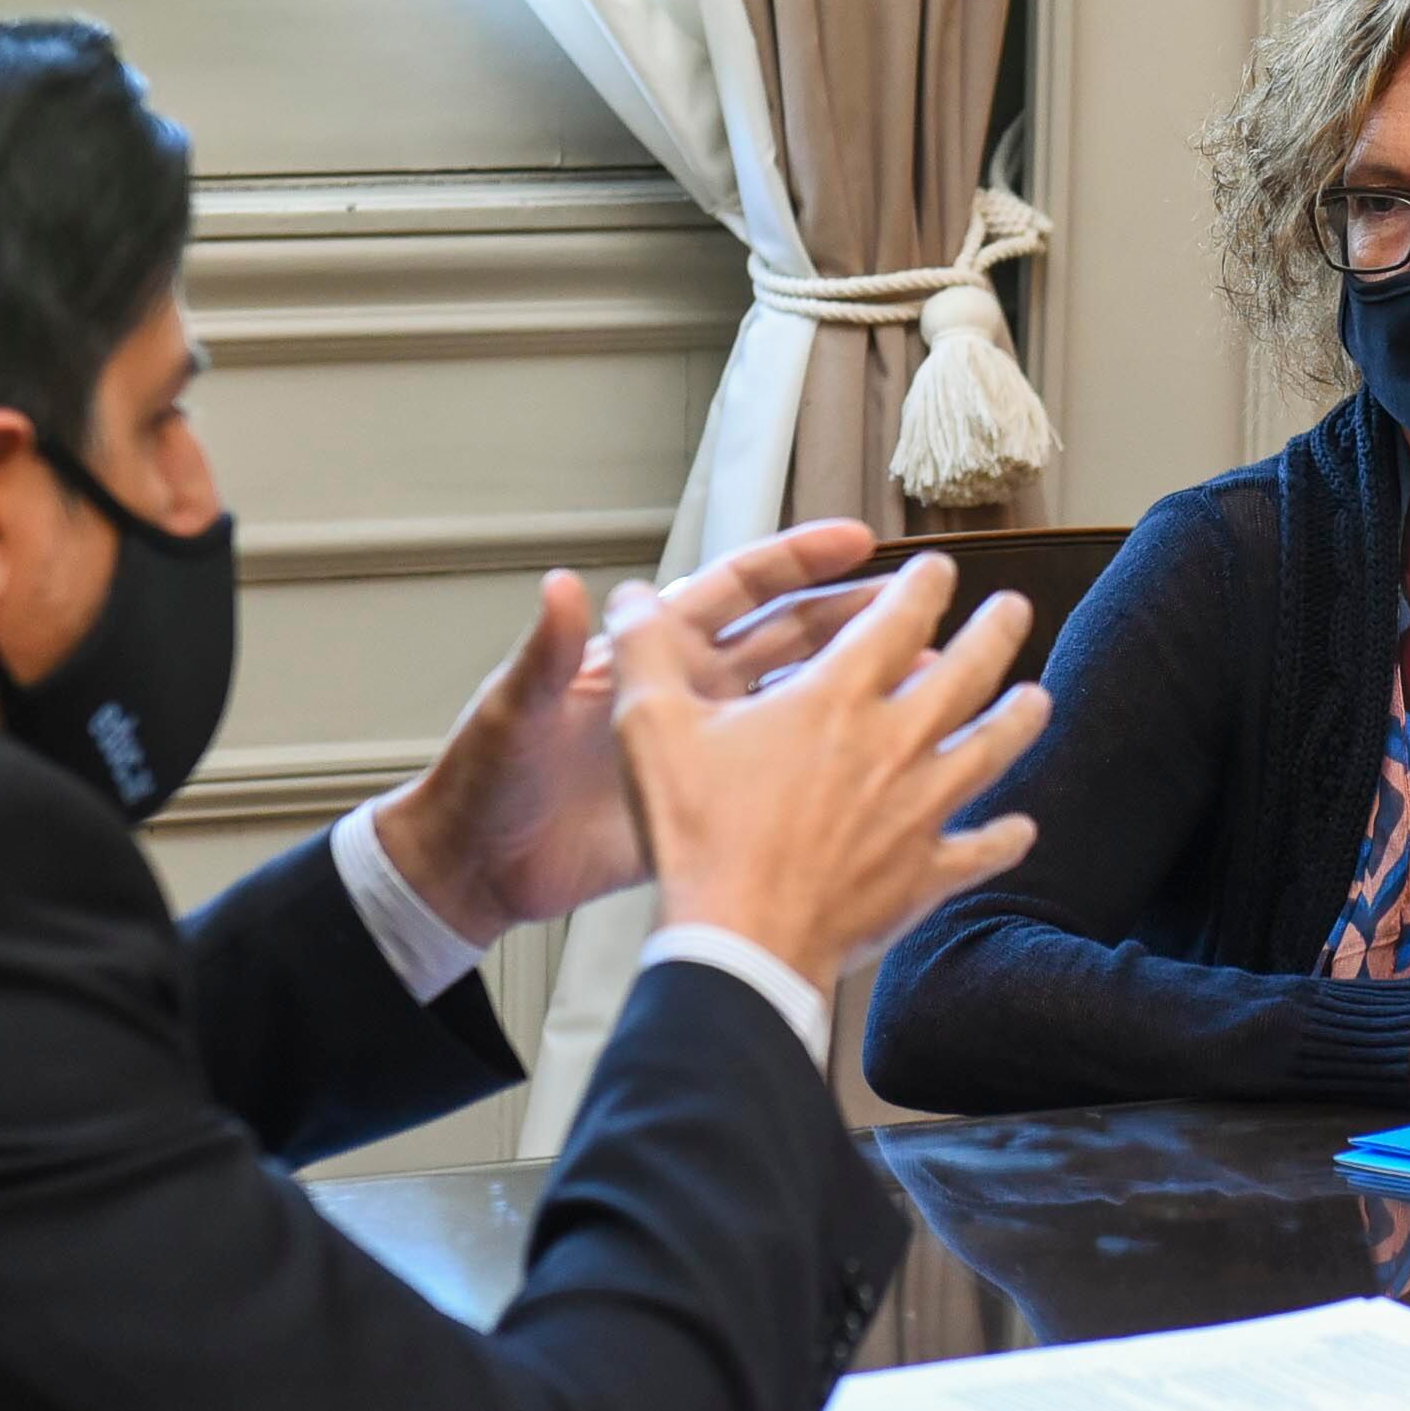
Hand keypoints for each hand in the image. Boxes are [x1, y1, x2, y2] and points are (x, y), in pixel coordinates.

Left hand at [373, 521, 893, 945]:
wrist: (479, 869)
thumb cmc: (489, 780)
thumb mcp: (518, 710)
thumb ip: (548, 652)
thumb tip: (564, 583)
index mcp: (646, 653)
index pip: (734, 590)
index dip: (796, 563)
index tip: (858, 541)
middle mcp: (687, 691)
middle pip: (786, 638)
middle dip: (853, 615)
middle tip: (921, 601)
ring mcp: (706, 748)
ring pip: (800, 704)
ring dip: (860, 688)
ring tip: (930, 677)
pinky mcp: (710, 805)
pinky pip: (785, 775)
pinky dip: (836, 767)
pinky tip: (891, 768)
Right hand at [607, 552, 1048, 995]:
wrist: (739, 941)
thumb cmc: (698, 835)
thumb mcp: (650, 728)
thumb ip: (644, 652)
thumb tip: (627, 599)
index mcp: (833, 698)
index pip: (896, 621)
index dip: (921, 586)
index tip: (938, 568)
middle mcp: (890, 745)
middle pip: (965, 675)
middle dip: (995, 632)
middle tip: (1014, 608)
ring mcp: (915, 811)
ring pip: (988, 752)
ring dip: (1017, 720)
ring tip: (1038, 697)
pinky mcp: (920, 875)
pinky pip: (976, 851)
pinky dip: (1001, 839)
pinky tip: (1020, 830)